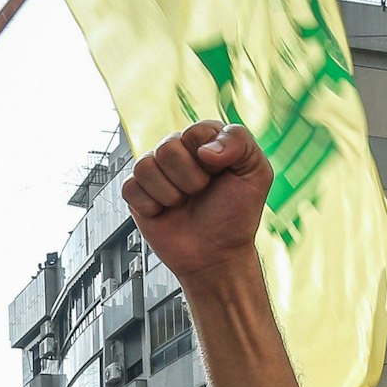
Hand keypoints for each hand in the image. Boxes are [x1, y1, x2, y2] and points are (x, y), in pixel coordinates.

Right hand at [123, 122, 271, 280]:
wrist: (216, 255)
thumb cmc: (236, 215)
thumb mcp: (256, 173)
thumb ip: (239, 142)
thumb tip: (204, 149)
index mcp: (206, 141)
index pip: (195, 131)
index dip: (208, 156)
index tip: (219, 174)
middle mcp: (179, 152)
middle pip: (167, 147)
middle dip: (189, 178)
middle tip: (201, 193)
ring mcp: (157, 173)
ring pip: (145, 166)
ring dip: (170, 193)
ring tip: (183, 203)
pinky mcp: (138, 194)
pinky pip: (130, 187)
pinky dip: (149, 205)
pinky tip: (164, 211)